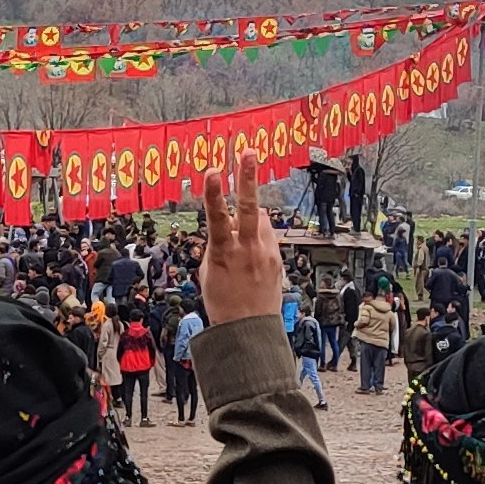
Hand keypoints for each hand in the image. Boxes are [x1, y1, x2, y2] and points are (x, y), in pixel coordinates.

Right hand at [199, 154, 284, 326]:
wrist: (249, 331)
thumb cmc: (223, 304)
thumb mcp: (207, 273)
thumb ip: (216, 247)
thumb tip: (221, 231)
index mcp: (224, 254)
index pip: (217, 218)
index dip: (215, 193)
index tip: (214, 172)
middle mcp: (248, 251)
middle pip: (250, 208)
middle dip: (248, 178)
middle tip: (248, 153)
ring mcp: (266, 254)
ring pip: (260, 219)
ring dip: (251, 214)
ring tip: (243, 225)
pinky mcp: (277, 259)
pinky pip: (267, 236)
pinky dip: (258, 235)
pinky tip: (251, 249)